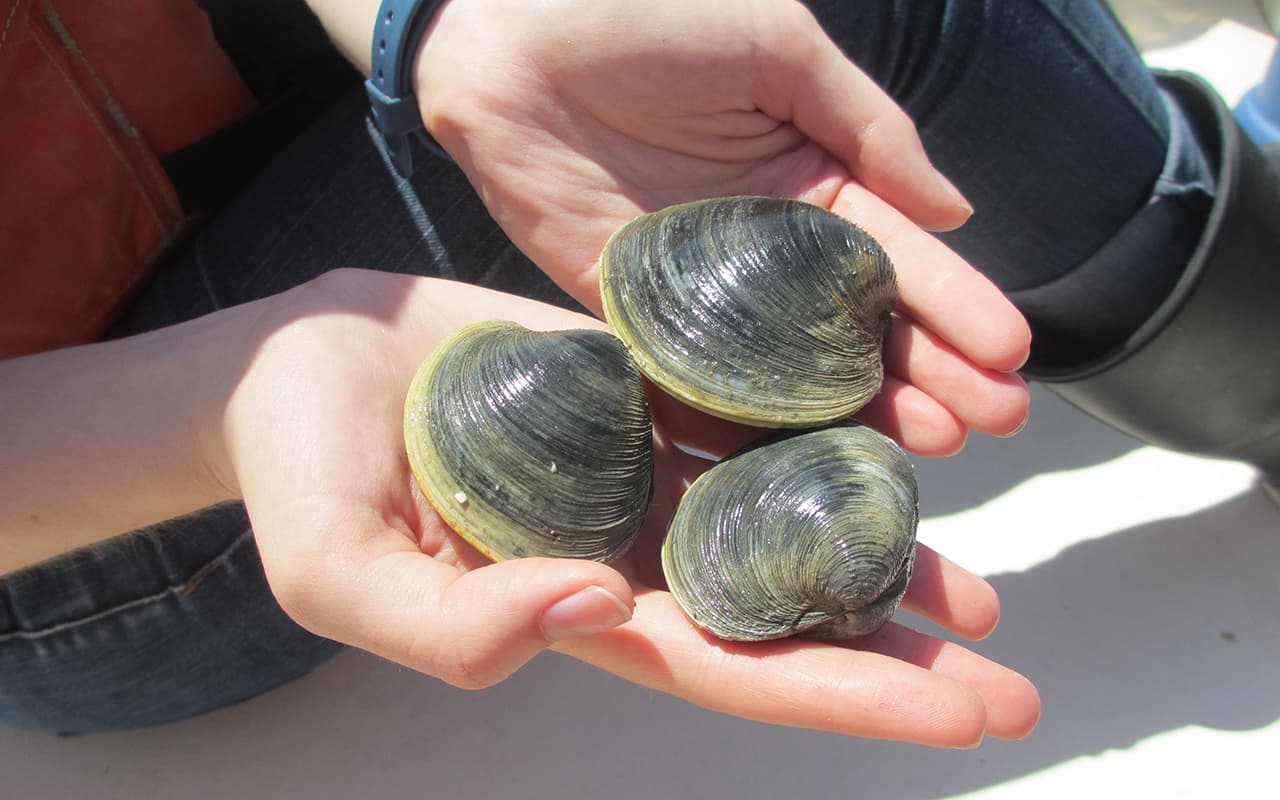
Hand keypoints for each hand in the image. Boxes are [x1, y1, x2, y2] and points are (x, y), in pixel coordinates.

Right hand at [221, 270, 1038, 746]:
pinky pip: (746, 419)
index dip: (843, 696)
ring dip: (879, 557)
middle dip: (895, 654)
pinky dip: (819, 439)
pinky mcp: (640, 392)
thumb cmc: (300, 473)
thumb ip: (453, 624)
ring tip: (983, 592)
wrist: (299, 356)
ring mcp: (640, 469)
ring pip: (781, 523)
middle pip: (780, 616)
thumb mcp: (342, 571)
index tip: (959, 714)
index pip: (730, 671)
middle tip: (1009, 680)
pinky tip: (896, 448)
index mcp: (573, 607)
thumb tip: (595, 603)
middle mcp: (627, 548)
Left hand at [414, 0, 1031, 455]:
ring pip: (797, 364)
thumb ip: (867, 128)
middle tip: (994, 422)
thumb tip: (954, 212)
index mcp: (812, 178)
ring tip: (936, 444)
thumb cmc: (650, 13)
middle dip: (933, 370)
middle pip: (861, 323)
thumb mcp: (780, 48)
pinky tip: (813, 450)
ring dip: (867, 406)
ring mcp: (705, 290)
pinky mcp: (636, 315)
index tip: (1011, 357)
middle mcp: (767, 246)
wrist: (510, 30)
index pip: (900, 255)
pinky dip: (756, 418)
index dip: (958, 304)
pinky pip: (704, 376)